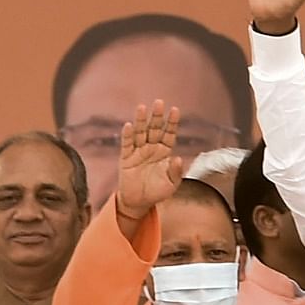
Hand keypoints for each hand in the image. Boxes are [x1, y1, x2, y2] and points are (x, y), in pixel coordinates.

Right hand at [117, 101, 183, 218]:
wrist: (139, 202)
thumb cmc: (157, 192)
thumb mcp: (171, 184)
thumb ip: (175, 171)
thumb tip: (178, 158)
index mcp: (164, 152)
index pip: (169, 134)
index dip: (172, 122)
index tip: (175, 109)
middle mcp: (151, 149)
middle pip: (154, 129)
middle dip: (157, 116)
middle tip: (159, 102)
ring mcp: (138, 152)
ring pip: (140, 133)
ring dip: (140, 120)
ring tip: (142, 107)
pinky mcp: (126, 158)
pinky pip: (127, 145)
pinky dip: (127, 135)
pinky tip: (129, 125)